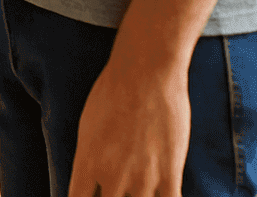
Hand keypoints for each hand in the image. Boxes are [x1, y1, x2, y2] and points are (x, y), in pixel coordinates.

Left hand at [66, 54, 188, 196]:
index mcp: (86, 163)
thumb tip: (91, 180)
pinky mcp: (169, 173)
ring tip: (142, 189)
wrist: (144, 71)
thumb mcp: (88, 127)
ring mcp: (141, 177)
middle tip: (122, 190)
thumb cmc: (113, 92)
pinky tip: (166, 195)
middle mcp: (111, 175)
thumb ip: (90, 158)